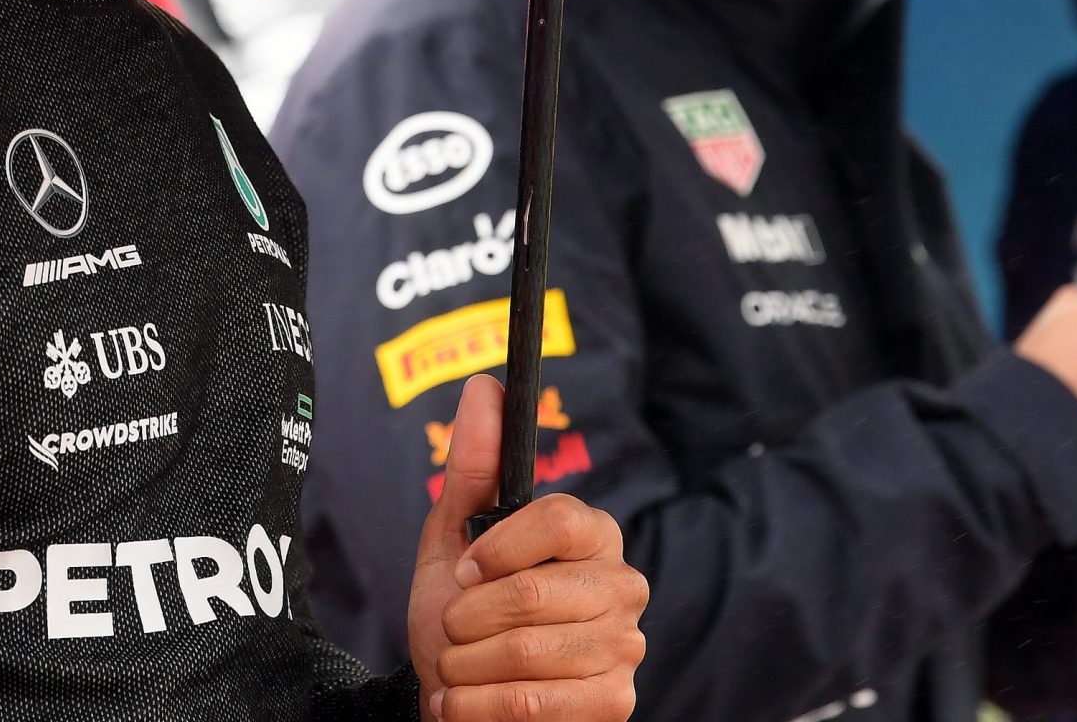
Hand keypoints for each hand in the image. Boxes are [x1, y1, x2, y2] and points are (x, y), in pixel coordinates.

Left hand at [409, 374, 646, 721]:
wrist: (458, 697)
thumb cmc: (461, 613)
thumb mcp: (453, 537)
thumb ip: (473, 465)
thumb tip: (484, 386)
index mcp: (592, 533)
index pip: (561, 519)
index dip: (498, 549)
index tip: (463, 570)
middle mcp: (621, 585)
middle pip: (533, 593)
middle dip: (467, 618)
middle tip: (451, 628)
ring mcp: (624, 648)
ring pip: (526, 652)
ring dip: (466, 666)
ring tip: (457, 667)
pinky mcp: (614, 705)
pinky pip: (534, 704)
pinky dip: (478, 706)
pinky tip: (464, 703)